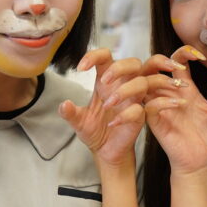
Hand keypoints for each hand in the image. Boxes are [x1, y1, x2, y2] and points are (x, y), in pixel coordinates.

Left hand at [59, 49, 167, 166]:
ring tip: (107, 104)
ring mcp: (134, 101)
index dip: (94, 56)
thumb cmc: (94, 130)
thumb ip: (70, 113)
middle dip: (119, 68)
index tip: (80, 68)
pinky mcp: (140, 117)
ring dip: (124, 91)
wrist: (106, 151)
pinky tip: (111, 123)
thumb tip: (64, 104)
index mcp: (106, 80)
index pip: (106, 57)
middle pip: (133, 62)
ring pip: (142, 82)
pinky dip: (125, 115)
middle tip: (104, 81)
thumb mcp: (78, 121)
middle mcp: (123, 86)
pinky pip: (139, 109)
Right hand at [142, 46, 206, 175]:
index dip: (186, 52)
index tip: (201, 56)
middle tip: (178, 64)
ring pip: (143, 82)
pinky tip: (180, 105)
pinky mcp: (155, 122)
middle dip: (160, 59)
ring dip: (159, 78)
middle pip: (151, 65)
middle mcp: (169, 93)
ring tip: (181, 83)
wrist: (203, 162)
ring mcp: (160, 107)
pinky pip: (148, 105)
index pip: (177, 60)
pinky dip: (162, 101)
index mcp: (186, 88)